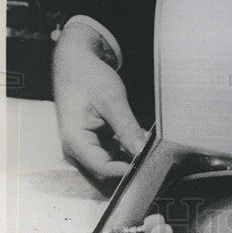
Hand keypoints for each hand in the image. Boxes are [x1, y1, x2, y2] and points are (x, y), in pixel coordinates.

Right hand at [53, 21, 147, 180]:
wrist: (75, 62)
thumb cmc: (88, 77)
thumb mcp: (112, 100)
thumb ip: (127, 128)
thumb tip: (143, 151)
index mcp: (75, 141)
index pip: (103, 169)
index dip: (127, 169)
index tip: (150, 161)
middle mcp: (77, 149)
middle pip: (107, 169)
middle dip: (131, 164)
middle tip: (156, 154)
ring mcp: (84, 146)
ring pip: (111, 161)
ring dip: (130, 156)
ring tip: (152, 146)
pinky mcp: (92, 140)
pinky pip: (111, 151)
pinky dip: (126, 147)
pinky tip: (143, 139)